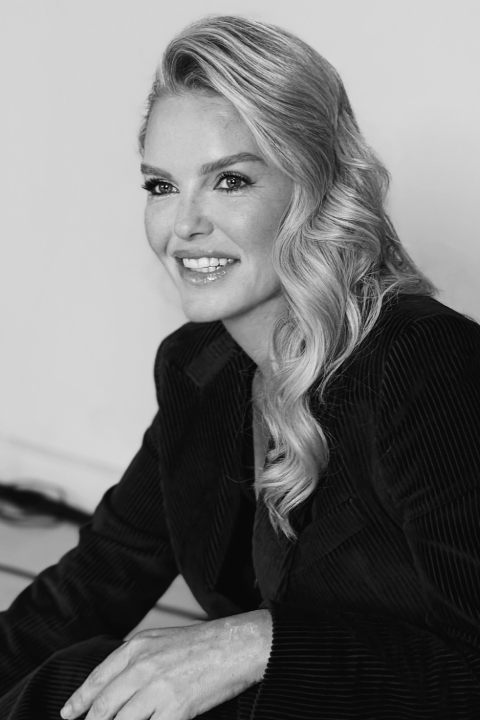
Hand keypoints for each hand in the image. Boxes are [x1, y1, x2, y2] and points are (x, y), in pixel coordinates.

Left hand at [60, 609, 271, 719]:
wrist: (238, 644)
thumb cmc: (205, 643)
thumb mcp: (163, 640)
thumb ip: (138, 659)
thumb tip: (119, 684)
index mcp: (138, 647)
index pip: (99, 679)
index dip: (80, 700)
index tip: (68, 714)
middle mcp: (142, 667)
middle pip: (104, 706)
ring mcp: (158, 690)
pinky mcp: (176, 710)